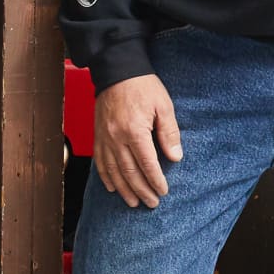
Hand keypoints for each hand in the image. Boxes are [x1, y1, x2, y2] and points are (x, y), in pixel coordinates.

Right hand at [93, 74, 180, 209]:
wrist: (116, 70)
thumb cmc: (143, 86)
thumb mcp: (164, 105)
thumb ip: (169, 132)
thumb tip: (175, 156)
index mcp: (134, 130)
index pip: (147, 163)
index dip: (156, 180)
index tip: (164, 191)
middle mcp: (116, 137)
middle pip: (129, 172)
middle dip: (141, 190)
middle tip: (151, 203)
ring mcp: (104, 138)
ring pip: (113, 171)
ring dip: (124, 189)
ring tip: (133, 202)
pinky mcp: (97, 135)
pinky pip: (100, 162)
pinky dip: (106, 177)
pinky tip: (113, 187)